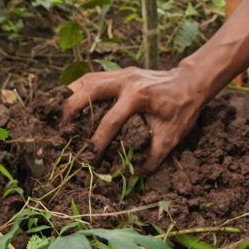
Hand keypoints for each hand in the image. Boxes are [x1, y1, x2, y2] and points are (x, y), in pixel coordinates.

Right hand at [60, 66, 210, 171]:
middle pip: (89, 90)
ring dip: (70, 95)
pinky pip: (92, 77)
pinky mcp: (120, 73)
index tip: (89, 158)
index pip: (111, 120)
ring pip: (87, 80)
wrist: (192, 82)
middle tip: (60, 129)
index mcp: (139, 96)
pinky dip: (78, 88)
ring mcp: (122, 73)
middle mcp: (127, 80)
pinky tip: (69, 100)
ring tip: (56, 113)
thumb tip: (134, 176)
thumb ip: (154, 157)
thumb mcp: (172, 135)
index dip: (98, 141)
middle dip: (71, 109)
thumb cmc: (183, 108)